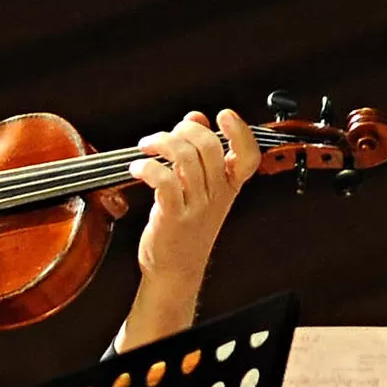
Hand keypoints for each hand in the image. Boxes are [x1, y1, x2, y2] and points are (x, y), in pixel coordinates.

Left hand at [115, 108, 259, 351]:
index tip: (223, 115)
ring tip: (146, 147)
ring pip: (185, 158)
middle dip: (184, 130)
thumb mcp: (200, 190)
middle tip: (165, 136)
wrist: (175, 270)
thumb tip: (195, 118)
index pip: (248, 156)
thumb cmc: (184, 228)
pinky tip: (137, 168)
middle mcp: (216, 195)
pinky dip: (147, 167)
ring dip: (160, 143)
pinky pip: (163, 181)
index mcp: (228, 187)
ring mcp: (195, 207)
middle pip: (209, 147)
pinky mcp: (172, 217)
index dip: (240, 131)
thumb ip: (199, 155)